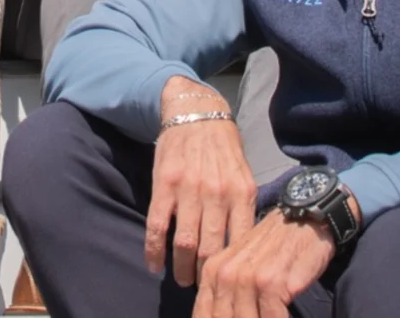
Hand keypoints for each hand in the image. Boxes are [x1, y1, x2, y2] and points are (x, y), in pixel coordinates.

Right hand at [146, 76, 257, 286]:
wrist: (195, 112)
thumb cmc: (222, 148)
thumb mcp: (243, 174)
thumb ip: (243, 207)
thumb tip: (245, 244)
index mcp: (241, 192)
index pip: (240, 241)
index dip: (232, 266)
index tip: (228, 279)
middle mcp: (217, 192)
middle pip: (211, 248)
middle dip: (206, 274)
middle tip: (202, 286)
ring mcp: (189, 189)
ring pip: (185, 242)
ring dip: (181, 268)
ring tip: (182, 280)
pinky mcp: (165, 185)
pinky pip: (157, 226)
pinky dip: (154, 251)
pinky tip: (154, 265)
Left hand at [190, 211, 336, 317]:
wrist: (304, 221)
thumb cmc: (274, 248)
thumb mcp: (241, 266)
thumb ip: (225, 293)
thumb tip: (219, 314)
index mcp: (212, 272)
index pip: (204, 315)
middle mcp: (226, 275)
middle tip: (254, 313)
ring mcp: (249, 278)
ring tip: (267, 314)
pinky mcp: (273, 283)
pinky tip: (281, 315)